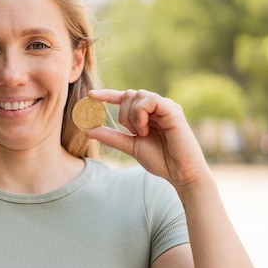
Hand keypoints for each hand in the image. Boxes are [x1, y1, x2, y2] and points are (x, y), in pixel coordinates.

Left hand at [84, 89, 208, 187]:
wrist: (180, 173)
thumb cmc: (160, 160)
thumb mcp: (130, 146)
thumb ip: (111, 137)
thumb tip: (87, 130)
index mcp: (147, 113)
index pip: (124, 98)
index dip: (107, 94)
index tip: (91, 95)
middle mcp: (157, 106)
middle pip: (128, 94)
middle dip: (123, 114)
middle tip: (132, 132)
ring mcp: (165, 107)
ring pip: (137, 95)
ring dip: (132, 116)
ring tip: (141, 133)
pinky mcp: (173, 110)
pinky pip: (150, 100)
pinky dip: (141, 113)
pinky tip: (145, 129)